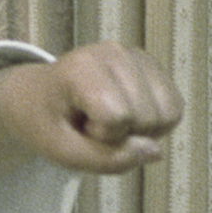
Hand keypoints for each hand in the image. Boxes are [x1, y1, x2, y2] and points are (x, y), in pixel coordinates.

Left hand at [0, 41, 182, 212]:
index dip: (101, 137)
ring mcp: (135, 55)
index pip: (118, 117)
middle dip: (122, 135)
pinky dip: (155, 123)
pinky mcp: (151, 64)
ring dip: (140, 130)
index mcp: (83, 67)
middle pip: (148, 117)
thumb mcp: (63, 153)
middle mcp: (114, 52)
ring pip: (168, 114)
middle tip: (92, 125)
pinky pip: (175, 108)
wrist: (36, 96)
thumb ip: (107, 160)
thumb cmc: (46, 123)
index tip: (78, 127)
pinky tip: (125, 114)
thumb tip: (156, 152)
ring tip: (108, 119)